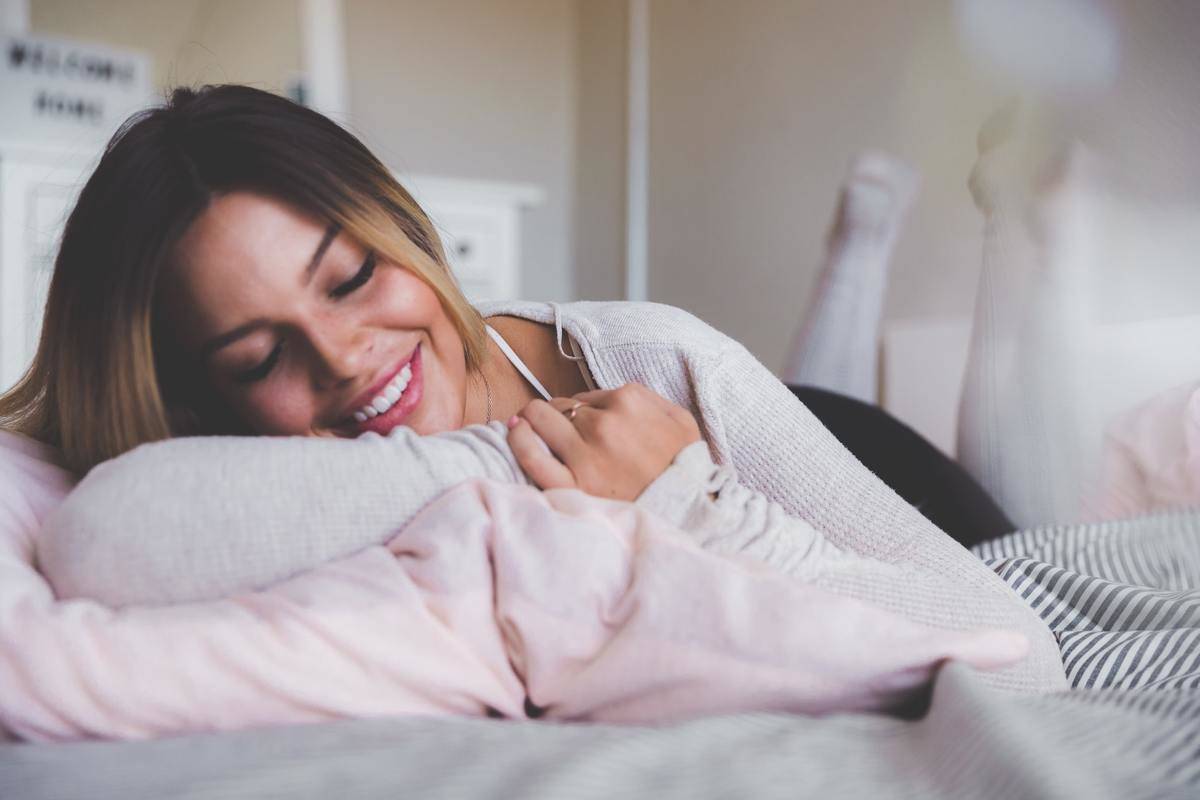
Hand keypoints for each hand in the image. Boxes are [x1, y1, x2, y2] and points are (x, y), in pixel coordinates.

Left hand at [506, 383, 701, 500]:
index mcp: (628, 401)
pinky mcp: (572, 484)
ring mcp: (585, 453)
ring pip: (541, 420)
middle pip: (561, 406)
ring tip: (531, 429)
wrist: (690, 513)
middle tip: (560, 432)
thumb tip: (612, 396)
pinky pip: (531, 454)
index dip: (583, 411)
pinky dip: (518, 440)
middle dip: (558, 416)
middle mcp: (603, 423)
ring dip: (534, 422)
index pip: (587, 397)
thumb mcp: (680, 420)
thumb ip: (647, 398)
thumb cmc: (686, 469)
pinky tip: (515, 433)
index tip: (586, 427)